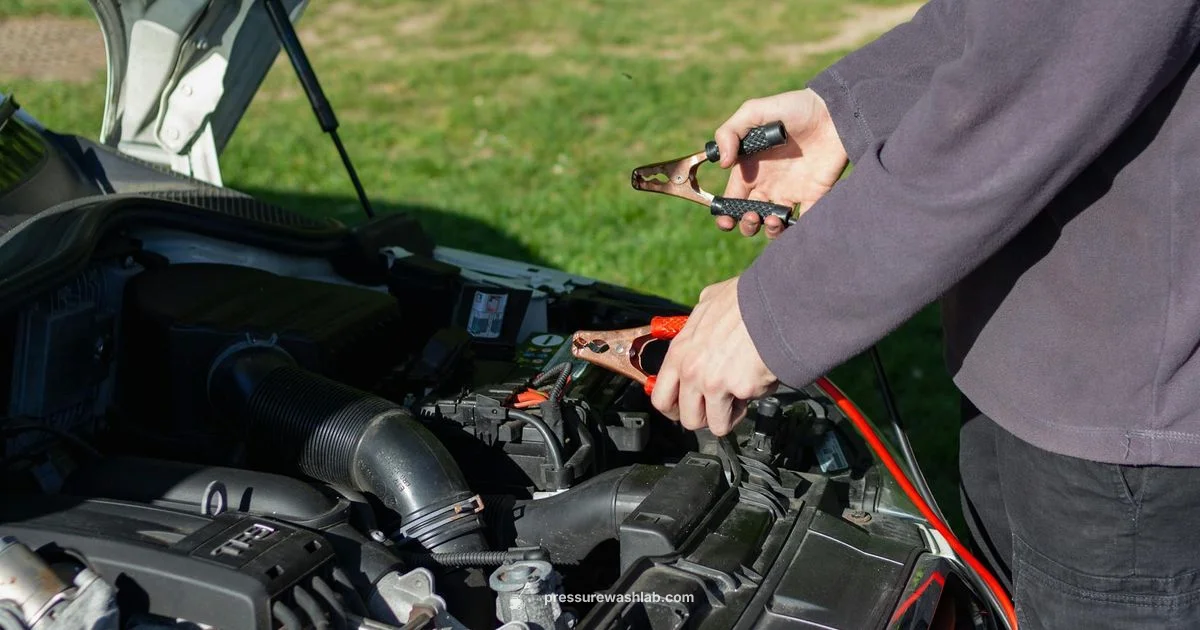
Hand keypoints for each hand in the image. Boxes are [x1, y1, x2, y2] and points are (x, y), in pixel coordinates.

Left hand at [649, 277, 778, 435]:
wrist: (775, 303)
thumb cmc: (746, 300)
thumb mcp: (709, 303)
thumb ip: (699, 322)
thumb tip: (703, 321)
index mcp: (680, 352)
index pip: (661, 397)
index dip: (674, 409)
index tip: (685, 409)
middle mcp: (692, 371)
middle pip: (688, 419)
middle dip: (705, 418)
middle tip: (717, 407)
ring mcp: (715, 383)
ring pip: (717, 424)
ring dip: (730, 415)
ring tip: (741, 394)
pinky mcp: (741, 389)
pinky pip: (748, 407)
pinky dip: (755, 397)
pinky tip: (759, 376)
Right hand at [713, 89, 848, 238]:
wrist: (834, 111)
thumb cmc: (793, 107)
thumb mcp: (754, 111)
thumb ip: (730, 132)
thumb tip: (722, 164)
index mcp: (750, 168)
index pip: (732, 198)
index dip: (725, 213)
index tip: (726, 219)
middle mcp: (768, 183)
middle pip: (749, 216)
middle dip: (746, 224)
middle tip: (753, 216)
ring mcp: (791, 191)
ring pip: (773, 224)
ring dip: (768, 230)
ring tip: (772, 219)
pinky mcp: (814, 196)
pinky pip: (803, 222)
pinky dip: (795, 231)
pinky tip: (791, 223)